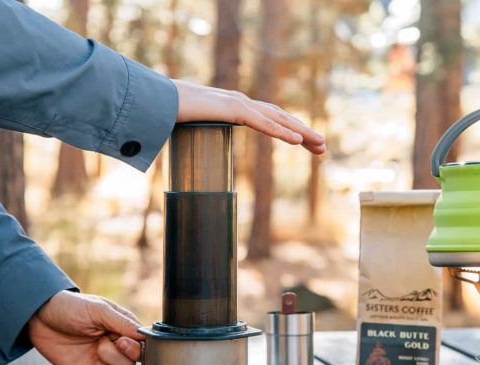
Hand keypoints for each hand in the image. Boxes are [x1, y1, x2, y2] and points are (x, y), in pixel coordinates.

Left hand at [28, 290, 143, 364]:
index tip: (119, 342)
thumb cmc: (70, 307)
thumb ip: (122, 322)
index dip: (133, 349)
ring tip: (96, 363)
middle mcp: (117, 347)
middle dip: (116, 359)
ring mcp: (105, 362)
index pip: (143, 346)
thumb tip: (144, 335)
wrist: (39, 319)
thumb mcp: (98, 310)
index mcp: (123, 329)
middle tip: (99, 346)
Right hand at [173, 79, 325, 153]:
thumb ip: (205, 133)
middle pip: (281, 118)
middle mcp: (242, 102)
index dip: (290, 130)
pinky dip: (282, 132)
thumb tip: (202, 150)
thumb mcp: (195, 126)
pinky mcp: (233, 109)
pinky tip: (299, 141)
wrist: (155, 99)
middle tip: (324, 147)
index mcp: (235, 106)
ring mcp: (238, 103)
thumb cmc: (171, 112)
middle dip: (305, 132)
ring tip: (321, 145)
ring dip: (302, 133)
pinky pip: (263, 123)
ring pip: (279, 120)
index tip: (307, 144)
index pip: (270, 118)